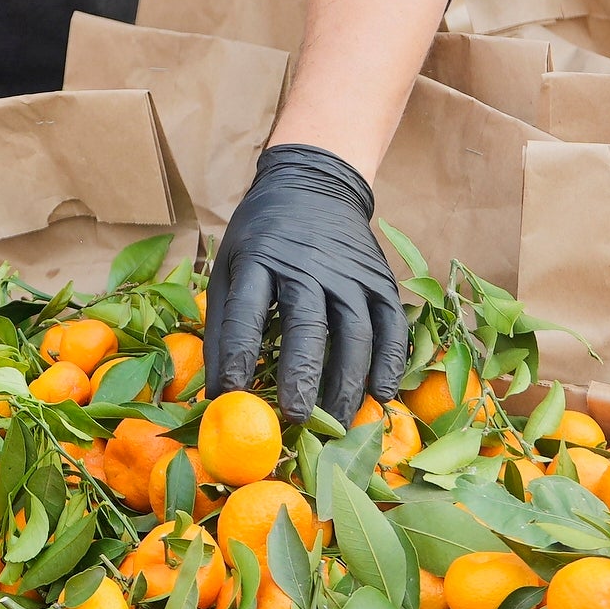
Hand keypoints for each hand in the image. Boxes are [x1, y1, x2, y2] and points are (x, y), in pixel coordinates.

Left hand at [204, 144, 407, 423]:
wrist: (313, 184)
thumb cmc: (261, 238)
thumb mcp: (228, 265)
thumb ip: (221, 326)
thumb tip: (218, 396)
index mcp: (260, 256)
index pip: (247, 309)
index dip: (238, 353)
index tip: (232, 395)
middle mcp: (307, 263)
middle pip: (307, 323)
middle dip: (301, 374)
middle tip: (296, 419)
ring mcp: (349, 271)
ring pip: (355, 330)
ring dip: (347, 381)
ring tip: (337, 424)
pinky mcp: (380, 278)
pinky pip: (391, 324)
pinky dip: (391, 361)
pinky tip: (382, 394)